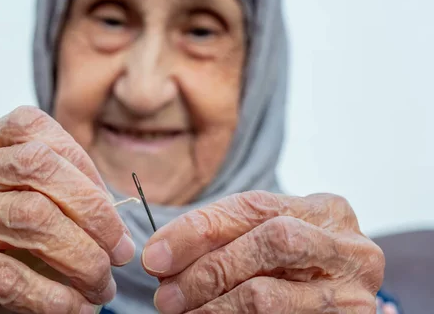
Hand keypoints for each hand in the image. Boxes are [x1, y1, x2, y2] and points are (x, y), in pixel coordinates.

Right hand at [0, 106, 134, 313]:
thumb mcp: (20, 202)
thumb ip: (60, 195)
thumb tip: (116, 222)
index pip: (37, 132)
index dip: (86, 170)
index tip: (113, 215)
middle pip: (38, 168)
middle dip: (94, 213)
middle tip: (120, 254)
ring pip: (31, 217)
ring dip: (82, 258)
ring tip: (101, 286)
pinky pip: (6, 275)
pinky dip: (51, 296)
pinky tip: (72, 307)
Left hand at [142, 191, 384, 312]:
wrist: (335, 302)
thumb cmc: (293, 269)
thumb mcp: (265, 241)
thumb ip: (223, 239)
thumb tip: (160, 256)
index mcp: (326, 210)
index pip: (253, 207)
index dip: (198, 229)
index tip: (155, 254)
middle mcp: (349, 248)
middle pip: (270, 242)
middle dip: (208, 268)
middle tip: (165, 292)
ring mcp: (353, 295)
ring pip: (266, 296)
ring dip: (212, 306)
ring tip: (181, 311)